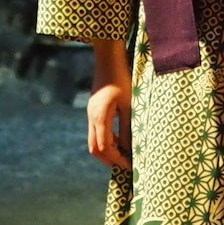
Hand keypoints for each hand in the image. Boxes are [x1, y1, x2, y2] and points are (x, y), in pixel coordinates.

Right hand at [85, 40, 132, 169]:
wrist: (108, 58)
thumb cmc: (121, 78)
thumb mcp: (130, 104)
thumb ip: (129, 127)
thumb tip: (132, 149)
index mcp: (100, 117)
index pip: (105, 148)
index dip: (117, 160)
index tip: (131, 166)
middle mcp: (92, 117)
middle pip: (95, 149)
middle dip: (109, 160)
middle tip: (126, 166)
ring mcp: (90, 113)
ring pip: (94, 141)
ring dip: (108, 150)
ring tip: (126, 155)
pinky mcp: (93, 110)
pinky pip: (97, 131)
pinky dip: (108, 140)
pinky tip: (121, 139)